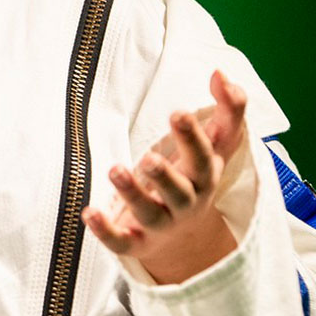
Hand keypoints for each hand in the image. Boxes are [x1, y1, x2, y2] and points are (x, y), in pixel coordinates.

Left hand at [83, 69, 249, 284]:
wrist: (188, 239)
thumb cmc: (195, 177)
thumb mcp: (215, 147)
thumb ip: (227, 110)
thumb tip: (221, 72)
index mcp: (204, 177)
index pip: (204, 159)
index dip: (193, 138)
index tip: (178, 112)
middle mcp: (185, 203)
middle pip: (179, 191)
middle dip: (165, 175)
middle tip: (149, 157)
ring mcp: (160, 224)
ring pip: (148, 213)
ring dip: (132, 193)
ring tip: (115, 170)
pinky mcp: (136, 242)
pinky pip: (121, 241)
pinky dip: (106, 230)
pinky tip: (89, 212)